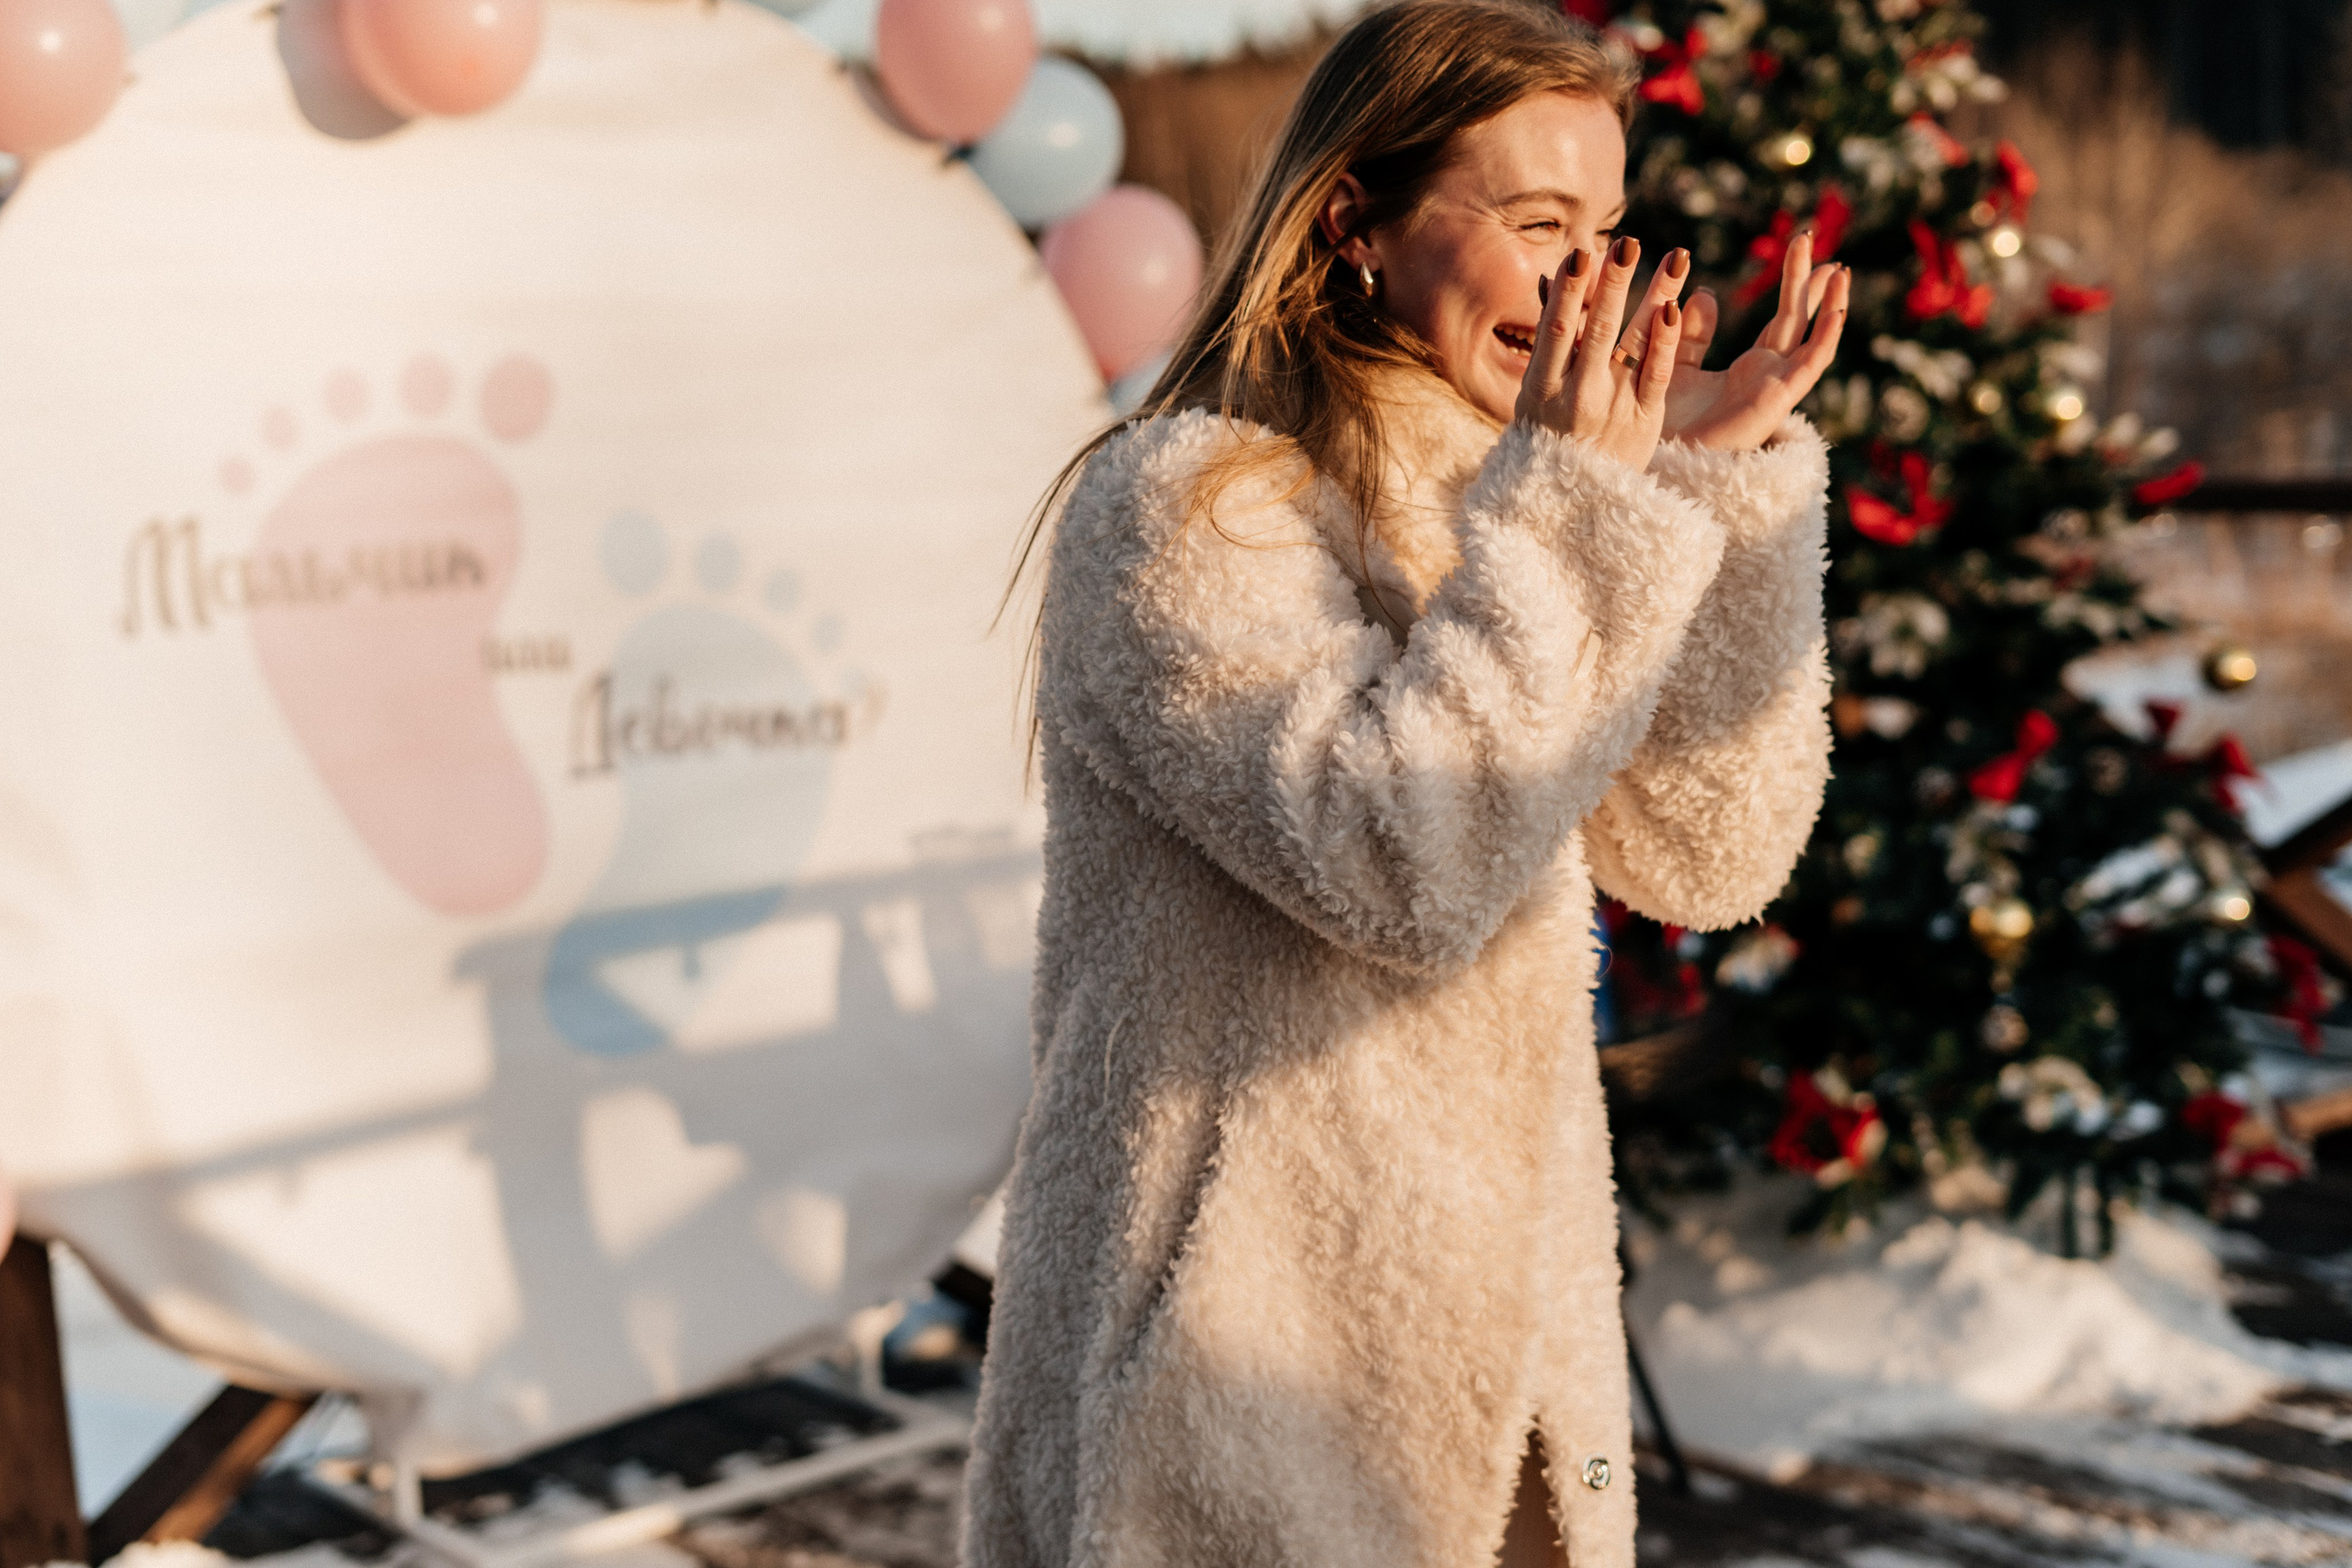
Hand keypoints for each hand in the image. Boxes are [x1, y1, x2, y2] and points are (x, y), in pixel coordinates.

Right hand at [1514, 236, 1682, 472]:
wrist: (1569, 505)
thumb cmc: (1548, 441)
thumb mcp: (1534, 398)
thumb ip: (1549, 346)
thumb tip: (1555, 284)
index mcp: (1541, 390)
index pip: (1556, 330)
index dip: (1568, 292)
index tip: (1580, 253)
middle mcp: (1575, 396)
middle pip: (1596, 329)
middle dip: (1612, 284)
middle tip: (1628, 243)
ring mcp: (1612, 408)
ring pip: (1632, 343)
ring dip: (1654, 296)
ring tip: (1674, 257)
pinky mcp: (1643, 421)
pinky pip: (1657, 375)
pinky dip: (1666, 342)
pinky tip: (1675, 308)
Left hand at [1660, 229, 1849, 452]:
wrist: (1654, 462)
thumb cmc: (1662, 424)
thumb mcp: (1673, 361)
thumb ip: (1691, 332)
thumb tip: (1706, 292)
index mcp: (1750, 370)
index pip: (1783, 321)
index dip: (1796, 285)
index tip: (1805, 248)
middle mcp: (1769, 378)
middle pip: (1799, 323)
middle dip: (1811, 283)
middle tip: (1818, 242)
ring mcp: (1775, 390)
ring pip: (1811, 340)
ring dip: (1828, 305)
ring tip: (1840, 270)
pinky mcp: (1774, 403)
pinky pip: (1808, 368)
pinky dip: (1826, 340)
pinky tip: (1838, 312)